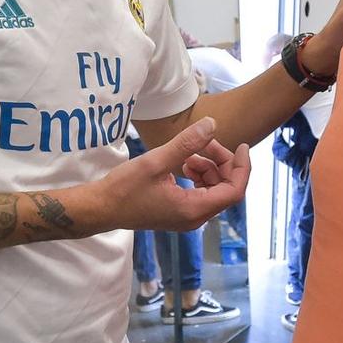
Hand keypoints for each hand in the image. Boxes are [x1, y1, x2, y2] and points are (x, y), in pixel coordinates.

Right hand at [83, 117, 249, 232]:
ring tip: (189, 153)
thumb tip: (212, 124)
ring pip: (213, 190)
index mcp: (194, 209)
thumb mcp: (156, 162)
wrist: (100, 208)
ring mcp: (187, 218)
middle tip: (205, 142)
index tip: (242, 145)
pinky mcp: (178, 213)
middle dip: (222, 163)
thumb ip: (186, 144)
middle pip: (226, 189)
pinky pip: (200, 194)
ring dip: (208, 168)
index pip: (234, 191)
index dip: (242, 167)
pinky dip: (198, 176)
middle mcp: (195, 218)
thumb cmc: (124, 188)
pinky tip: (183, 163)